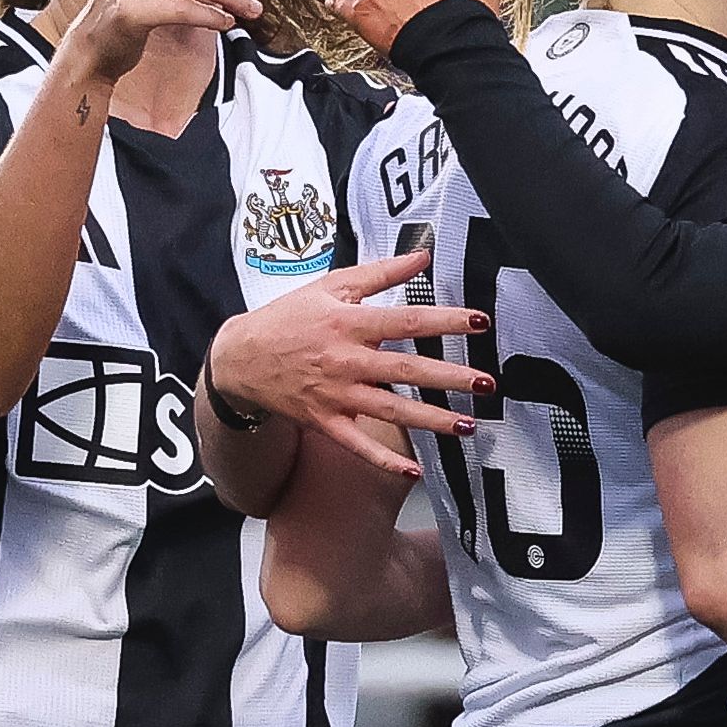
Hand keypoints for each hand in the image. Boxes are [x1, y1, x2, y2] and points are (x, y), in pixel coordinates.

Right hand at [209, 248, 490, 474]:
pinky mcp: (323, 422)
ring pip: (390, 412)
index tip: (480, 323)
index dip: (445, 322)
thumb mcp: (332, 286)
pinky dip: (383, 461)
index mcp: (348, 324)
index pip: (405, 322)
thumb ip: (381, 272)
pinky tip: (415, 471)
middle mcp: (344, 361)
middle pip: (405, 372)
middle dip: (448, 378)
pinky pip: (357, 445)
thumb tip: (422, 255)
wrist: (240, 358)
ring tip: (468, 426)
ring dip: (431, 421)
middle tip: (486, 383)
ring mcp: (334, 395)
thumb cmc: (289, 318)